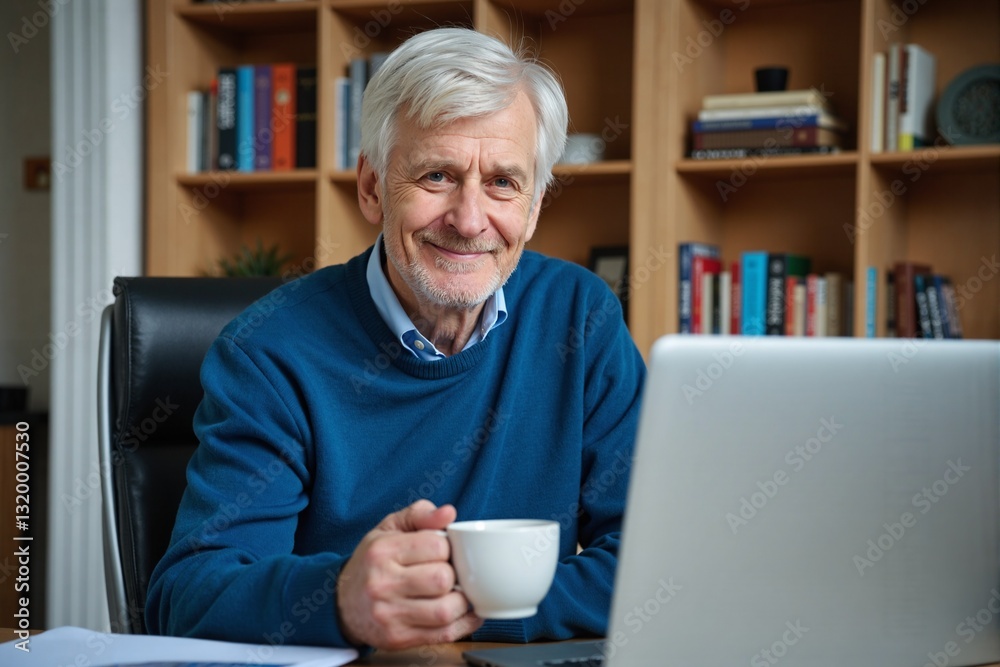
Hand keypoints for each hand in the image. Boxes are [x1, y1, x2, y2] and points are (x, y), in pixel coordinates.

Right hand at [336, 500, 483, 649]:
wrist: (342, 603)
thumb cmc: (372, 562)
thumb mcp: (389, 529)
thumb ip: (420, 515)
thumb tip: (449, 512)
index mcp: (382, 551)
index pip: (436, 545)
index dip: (449, 547)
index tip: (443, 551)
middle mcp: (382, 584)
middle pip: (442, 578)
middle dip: (455, 574)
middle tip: (451, 573)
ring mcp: (389, 614)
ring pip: (445, 610)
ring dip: (461, 601)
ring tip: (458, 593)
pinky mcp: (398, 638)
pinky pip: (444, 634)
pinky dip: (463, 623)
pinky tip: (464, 612)